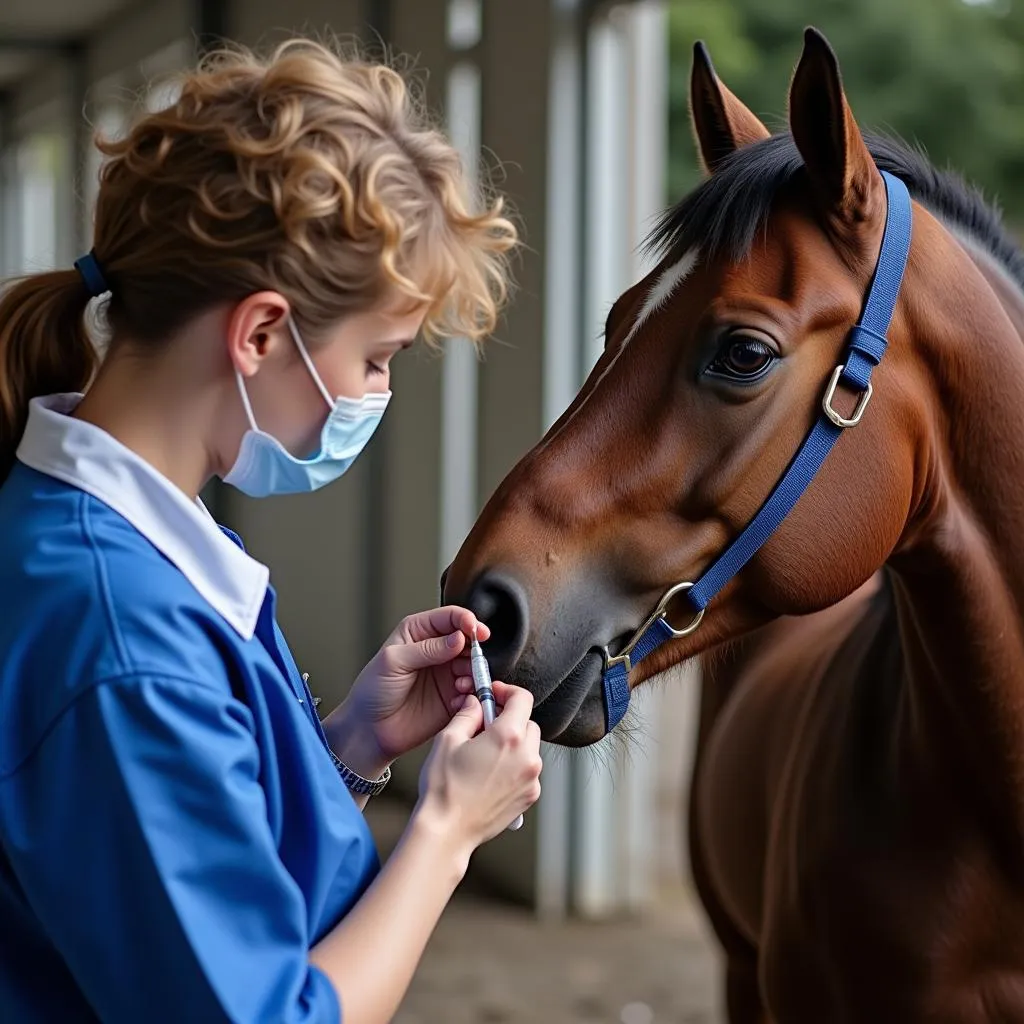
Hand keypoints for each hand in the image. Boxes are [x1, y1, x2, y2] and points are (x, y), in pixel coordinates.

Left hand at [325, 607, 490, 774]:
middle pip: (467, 640)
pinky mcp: (452, 697)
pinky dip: (471, 694)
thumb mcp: (393, 661)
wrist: (369, 729)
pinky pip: (472, 691)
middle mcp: (436, 650)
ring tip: (462, 684)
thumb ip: (426, 648)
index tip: (475, 631)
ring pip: (473, 665)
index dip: (465, 620)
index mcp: (419, 632)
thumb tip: (457, 638)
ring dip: (474, 673)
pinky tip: (458, 699)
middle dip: (474, 649)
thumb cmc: (372, 690)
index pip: (449, 617)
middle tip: (474, 661)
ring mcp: (446, 674)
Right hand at [415, 684, 542, 851]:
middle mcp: (527, 756)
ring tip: (486, 755)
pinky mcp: (530, 796)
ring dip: (514, 745)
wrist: (447, 831)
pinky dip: (516, 766)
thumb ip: (467, 714)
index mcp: (508, 737)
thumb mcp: (448, 740)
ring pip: (530, 748)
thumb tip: (476, 702)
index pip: (523, 699)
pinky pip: (529, 771)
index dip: (507, 691)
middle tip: (485, 727)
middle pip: (528, 723)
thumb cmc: (444, 787)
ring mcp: (532, 779)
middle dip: (509, 720)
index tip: (494, 694)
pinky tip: (491, 775)